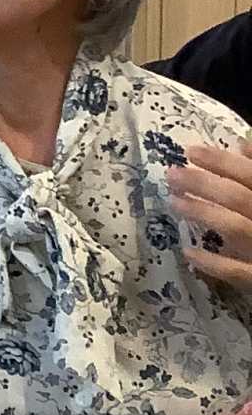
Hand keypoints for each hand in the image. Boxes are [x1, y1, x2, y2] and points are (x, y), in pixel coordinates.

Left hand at [169, 138, 251, 287]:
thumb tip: (245, 143)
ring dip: (203, 214)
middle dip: (202, 184)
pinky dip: (213, 263)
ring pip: (235, 228)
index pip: (250, 175)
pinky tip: (188, 253)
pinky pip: (237, 272)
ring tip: (175, 203)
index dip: (221, 162)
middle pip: (237, 198)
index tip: (190, 151)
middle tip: (171, 174)